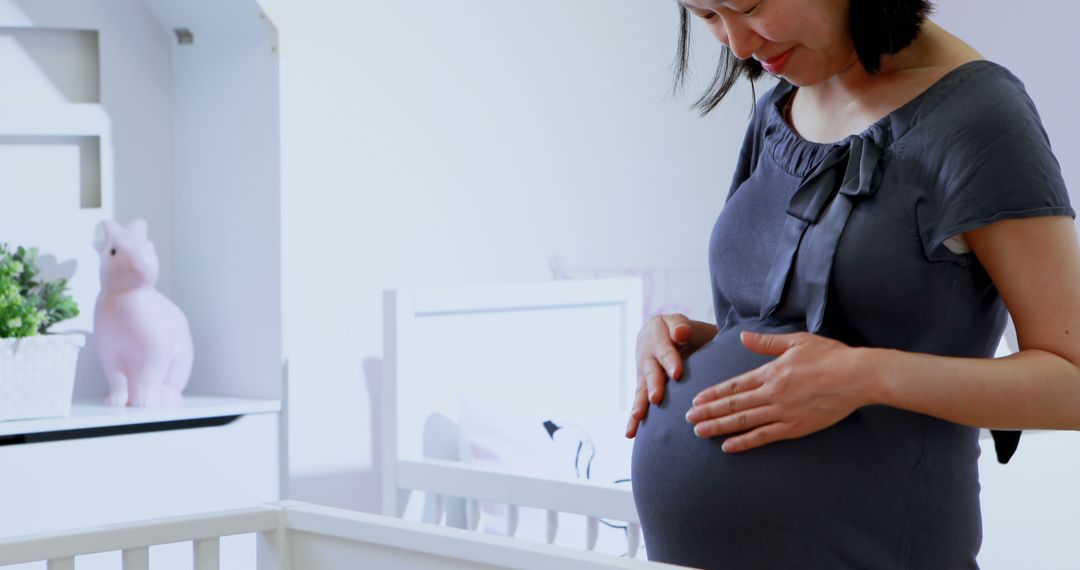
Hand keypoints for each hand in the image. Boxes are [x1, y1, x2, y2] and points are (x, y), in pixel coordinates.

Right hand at [625, 314, 693, 437]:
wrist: (671, 333)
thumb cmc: (684, 330)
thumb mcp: (683, 322)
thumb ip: (681, 326)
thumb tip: (681, 334)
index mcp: (656, 332)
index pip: (665, 349)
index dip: (670, 361)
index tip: (676, 374)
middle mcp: (646, 352)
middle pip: (651, 370)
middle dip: (654, 384)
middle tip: (656, 397)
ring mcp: (642, 370)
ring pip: (642, 388)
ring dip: (640, 404)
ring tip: (637, 417)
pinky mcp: (642, 385)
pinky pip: (639, 401)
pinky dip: (635, 416)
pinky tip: (629, 433)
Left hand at [685, 331, 871, 452]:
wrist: (858, 377)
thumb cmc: (830, 356)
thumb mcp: (796, 342)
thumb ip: (767, 343)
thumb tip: (743, 337)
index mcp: (771, 372)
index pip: (735, 385)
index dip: (713, 393)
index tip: (696, 399)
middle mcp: (772, 393)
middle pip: (733, 404)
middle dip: (709, 412)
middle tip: (689, 419)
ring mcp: (783, 412)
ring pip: (744, 421)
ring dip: (720, 427)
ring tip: (700, 432)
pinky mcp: (795, 427)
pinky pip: (765, 436)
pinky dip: (745, 442)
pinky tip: (728, 446)